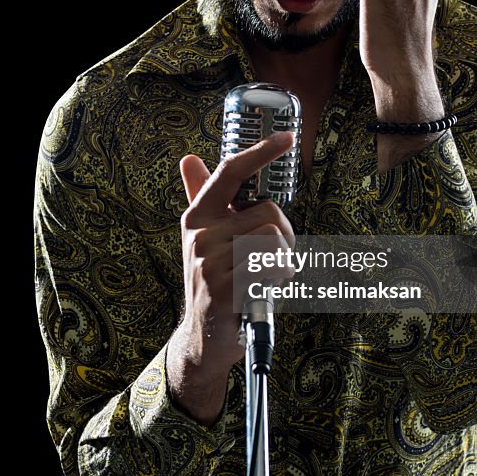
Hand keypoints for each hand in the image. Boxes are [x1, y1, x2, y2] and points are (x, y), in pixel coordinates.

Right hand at [177, 131, 295, 371]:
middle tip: (272, 259)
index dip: (260, 151)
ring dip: (284, 258)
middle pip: (268, 211)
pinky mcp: (223, 288)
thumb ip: (200, 198)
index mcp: (198, 216)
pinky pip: (273, 264)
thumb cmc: (216, 281)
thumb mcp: (205, 238)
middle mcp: (199, 234)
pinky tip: (264, 289)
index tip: (287, 137)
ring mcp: (208, 262)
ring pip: (274, 237)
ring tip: (266, 275)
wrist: (203, 338)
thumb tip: (189, 159)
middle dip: (284, 235)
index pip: (230, 172)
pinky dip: (281, 276)